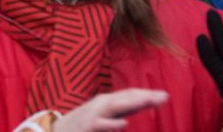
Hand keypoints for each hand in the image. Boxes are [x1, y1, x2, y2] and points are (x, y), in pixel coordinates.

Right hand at [51, 89, 167, 131]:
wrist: (57, 131)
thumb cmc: (86, 123)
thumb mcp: (107, 115)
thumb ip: (124, 111)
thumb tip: (146, 104)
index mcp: (109, 101)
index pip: (131, 95)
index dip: (147, 95)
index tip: (164, 96)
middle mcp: (103, 103)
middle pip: (127, 98)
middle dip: (146, 97)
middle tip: (164, 97)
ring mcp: (94, 114)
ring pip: (116, 107)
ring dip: (133, 103)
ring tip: (149, 101)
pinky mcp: (87, 127)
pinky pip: (100, 125)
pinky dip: (112, 124)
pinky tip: (124, 124)